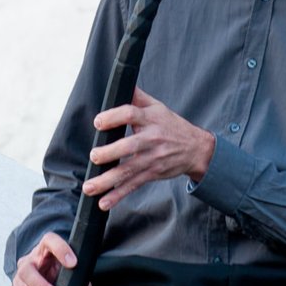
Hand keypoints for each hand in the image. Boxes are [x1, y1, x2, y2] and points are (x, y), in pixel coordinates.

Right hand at [10, 231, 89, 285]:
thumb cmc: (59, 267)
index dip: (61, 250)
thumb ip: (79, 282)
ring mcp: (20, 281)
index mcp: (44, 251)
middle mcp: (28, 264)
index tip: (74, 263)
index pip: (50, 242)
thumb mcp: (69, 270)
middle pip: (29, 272)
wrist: (40, 268)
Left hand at [82, 88, 214, 211]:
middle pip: (130, 146)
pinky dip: (118, 196)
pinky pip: (133, 185)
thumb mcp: (158, 107)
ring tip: (90, 187)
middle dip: (111, 153)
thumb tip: (123, 82)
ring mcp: (152, 159)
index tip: (98, 122)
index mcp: (151, 119)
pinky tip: (103, 203)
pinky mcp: (152, 174)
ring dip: (108, 181)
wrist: (196, 149)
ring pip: (128, 171)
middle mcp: (152, 139)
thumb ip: (138, 97)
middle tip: (94, 157)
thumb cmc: (172, 126)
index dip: (114, 117)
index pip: (131, 114)